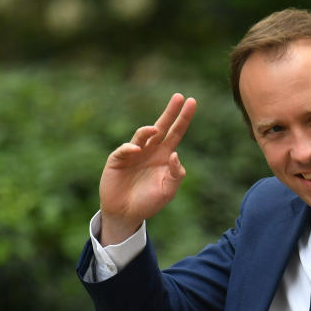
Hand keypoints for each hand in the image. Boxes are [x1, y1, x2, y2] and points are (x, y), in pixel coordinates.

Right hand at [98, 93, 196, 244]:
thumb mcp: (167, 191)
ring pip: (142, 135)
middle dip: (170, 112)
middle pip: (161, 127)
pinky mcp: (118, 160)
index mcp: (164, 155)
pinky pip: (125, 150)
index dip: (183, 118)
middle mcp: (150, 150)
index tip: (192, 102)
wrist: (126, 214)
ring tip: (155, 129)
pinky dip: (130, 148)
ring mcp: (133, 153)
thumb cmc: (148, 202)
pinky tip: (137, 150)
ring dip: (148, 130)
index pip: (176, 132)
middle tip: (180, 97)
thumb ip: (175, 175)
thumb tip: (175, 154)